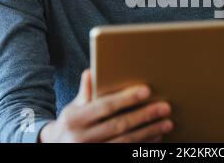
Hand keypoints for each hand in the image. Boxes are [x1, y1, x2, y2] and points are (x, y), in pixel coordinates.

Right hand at [39, 69, 172, 142]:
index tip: (146, 90)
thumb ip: (85, 91)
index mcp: (75, 119)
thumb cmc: (71, 123)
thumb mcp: (73, 107)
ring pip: (126, 141)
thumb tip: (92, 71)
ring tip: (167, 123)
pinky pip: (126, 152)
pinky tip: (156, 137)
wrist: (56, 148)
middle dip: (144, 116)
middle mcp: (82, 138)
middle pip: (119, 125)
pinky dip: (143, 145)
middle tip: (165, 107)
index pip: (105, 106)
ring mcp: (93, 151)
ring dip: (149, 132)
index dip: (126, 98)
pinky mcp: (103, 159)